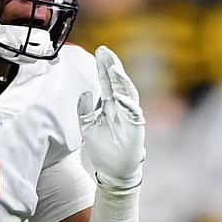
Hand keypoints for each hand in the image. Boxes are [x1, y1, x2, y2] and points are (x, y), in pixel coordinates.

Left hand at [77, 46, 144, 190]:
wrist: (113, 170)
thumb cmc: (103, 149)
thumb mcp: (87, 127)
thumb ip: (84, 110)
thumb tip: (85, 92)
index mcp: (110, 106)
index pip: (107, 82)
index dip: (103, 67)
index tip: (99, 52)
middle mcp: (121, 107)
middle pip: (117, 83)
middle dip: (112, 67)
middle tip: (105, 51)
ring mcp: (130, 115)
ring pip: (127, 93)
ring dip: (120, 80)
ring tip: (113, 67)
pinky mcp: (137, 127)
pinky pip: (134, 112)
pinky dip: (128, 103)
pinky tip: (120, 95)